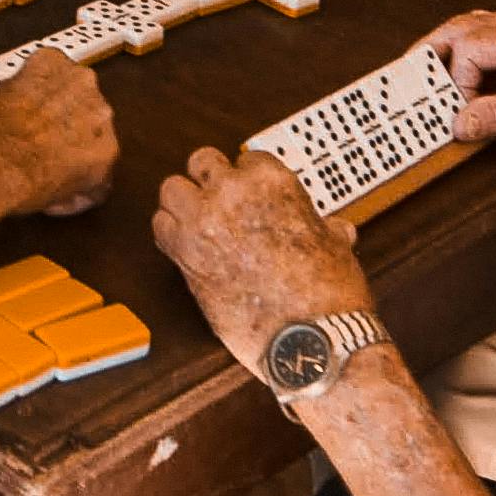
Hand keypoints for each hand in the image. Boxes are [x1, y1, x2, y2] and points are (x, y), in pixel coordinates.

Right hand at [0, 48, 115, 218]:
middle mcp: (82, 83)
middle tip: (44, 148)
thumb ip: (18, 96)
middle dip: (68, 129)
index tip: (42, 115)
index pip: (61, 77)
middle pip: (84, 106)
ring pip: (95, 140)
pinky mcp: (107, 154)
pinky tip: (54, 200)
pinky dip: (80, 191)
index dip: (51, 103)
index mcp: (52, 63)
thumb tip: (15, 109)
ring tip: (47, 178)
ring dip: (76, 158)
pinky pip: (97, 177)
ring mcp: (99, 117)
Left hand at [151, 144, 378, 375]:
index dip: (247, 180)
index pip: (246, 158)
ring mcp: (203, 220)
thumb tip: (335, 229)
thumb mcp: (335, 245)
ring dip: (182, 203)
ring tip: (197, 223)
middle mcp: (232, 192)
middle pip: (200, 162)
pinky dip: (169, 233)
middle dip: (208, 181)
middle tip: (218, 204)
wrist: (309, 337)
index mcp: (272, 180)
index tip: (249, 198)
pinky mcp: (183, 254)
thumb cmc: (327, 293)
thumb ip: (325, 229)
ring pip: (171, 189)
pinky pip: (160, 226)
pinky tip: (186, 248)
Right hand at [433, 2, 495, 150]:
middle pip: (462, 27)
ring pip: (472, 29)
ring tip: (427, 78)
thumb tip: (459, 124)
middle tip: (407, 76)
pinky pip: (489, 39)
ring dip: (449, 53)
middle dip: (433, 53)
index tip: (456, 111)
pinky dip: (470, 57)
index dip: (457, 82)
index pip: (471, 48)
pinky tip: (462, 78)